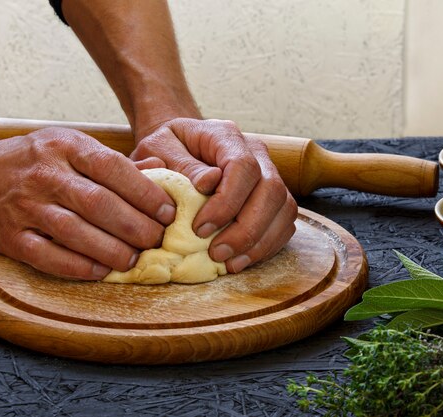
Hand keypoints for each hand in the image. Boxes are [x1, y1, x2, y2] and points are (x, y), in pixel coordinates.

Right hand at [0, 128, 174, 279]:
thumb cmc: (31, 162)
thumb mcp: (69, 147)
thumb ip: (112, 163)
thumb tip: (159, 176)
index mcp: (66, 147)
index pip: (113, 168)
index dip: (146, 193)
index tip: (167, 212)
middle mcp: (46, 174)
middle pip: (100, 204)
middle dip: (136, 227)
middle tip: (156, 240)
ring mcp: (26, 206)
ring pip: (77, 232)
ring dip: (112, 250)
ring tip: (134, 259)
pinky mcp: (11, 236)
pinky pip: (48, 256)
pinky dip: (78, 266)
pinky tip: (100, 271)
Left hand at [130, 118, 297, 272]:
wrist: (177, 147)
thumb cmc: (165, 150)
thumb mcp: (157, 149)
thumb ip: (179, 164)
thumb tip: (208, 184)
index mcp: (226, 135)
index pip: (243, 166)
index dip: (226, 202)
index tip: (199, 229)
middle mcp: (256, 151)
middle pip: (271, 190)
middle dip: (246, 229)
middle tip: (217, 253)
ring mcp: (269, 173)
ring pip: (284, 208)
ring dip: (260, 241)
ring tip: (230, 263)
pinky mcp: (273, 197)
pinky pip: (285, 222)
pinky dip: (267, 245)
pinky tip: (242, 259)